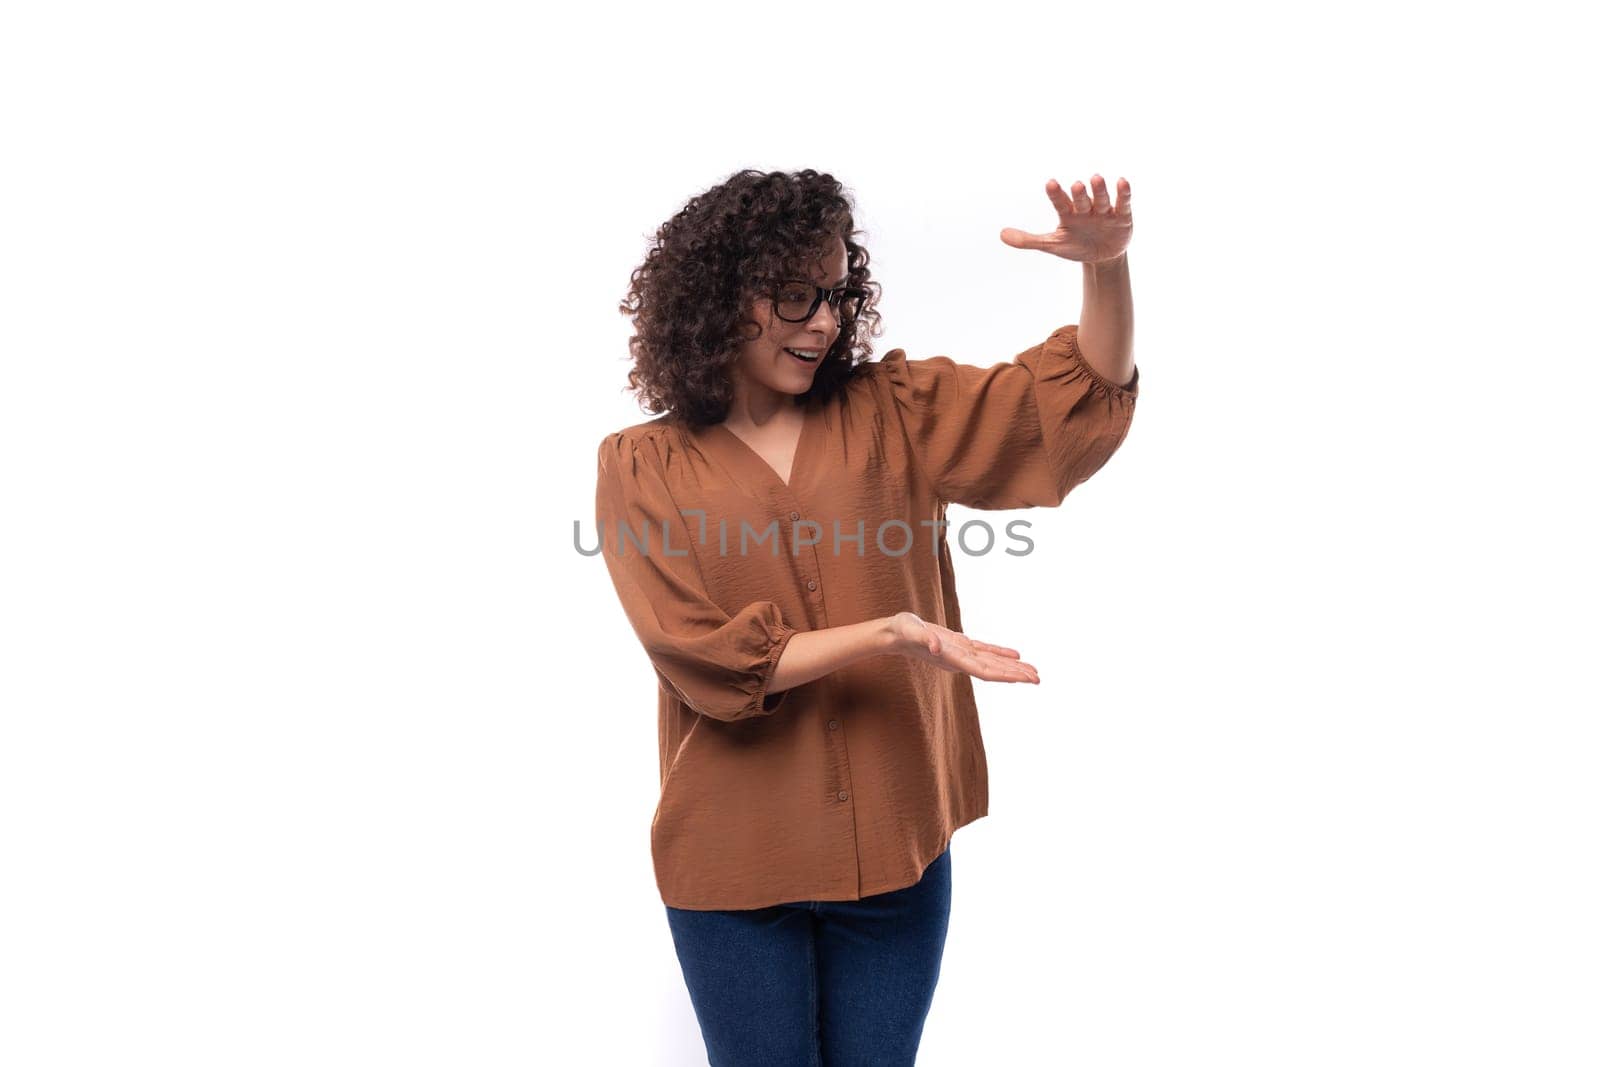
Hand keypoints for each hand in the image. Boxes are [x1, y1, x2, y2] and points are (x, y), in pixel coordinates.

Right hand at [889, 612, 1039, 684]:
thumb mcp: (911, 630)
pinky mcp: (961, 645)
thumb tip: (936, 646)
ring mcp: (962, 653)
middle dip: (1015, 674)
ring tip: (1033, 672)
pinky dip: (1001, 653)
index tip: (1023, 679)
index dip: (1005, 674)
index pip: (984, 670)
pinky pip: (986, 651)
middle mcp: (960, 660)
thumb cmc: (902, 631)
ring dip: (1013, 667)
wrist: (895, 634)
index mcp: (953, 658)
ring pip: (992, 662)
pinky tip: (1016, 655)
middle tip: (1038, 679)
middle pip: (993, 670)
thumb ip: (924, 638)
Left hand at [999, 174, 1131, 264]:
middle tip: (1077, 185)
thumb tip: (1001, 234)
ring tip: (1095, 179)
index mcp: (1068, 214)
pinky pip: (1122, 202)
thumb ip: (1028, 240)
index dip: (1056, 194)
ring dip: (1099, 190)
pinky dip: (1123, 193)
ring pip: (1101, 199)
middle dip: (1080, 193)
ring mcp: (1104, 211)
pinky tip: (1122, 182)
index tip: (1050, 183)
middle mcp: (1085, 208)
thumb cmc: (1075, 245)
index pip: (1060, 202)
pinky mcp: (1122, 216)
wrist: (1101, 256)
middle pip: (1081, 199)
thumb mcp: (1052, 245)